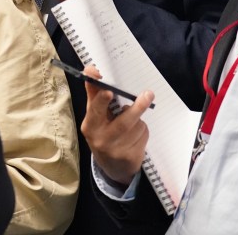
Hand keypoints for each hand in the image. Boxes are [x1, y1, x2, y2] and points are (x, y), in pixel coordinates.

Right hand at [80, 65, 153, 187]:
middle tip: (148, 94)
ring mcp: (116, 150)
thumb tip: (91, 69)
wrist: (112, 167)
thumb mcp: (95, 117)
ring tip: (133, 123)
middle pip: (122, 123)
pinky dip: (143, 131)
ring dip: (139, 120)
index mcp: (90, 126)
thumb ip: (94, 95)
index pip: (95, 111)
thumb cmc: (102, 133)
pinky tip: (135, 135)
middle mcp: (101, 139)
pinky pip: (143, 136)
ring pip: (137, 127)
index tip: (108, 91)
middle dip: (136, 108)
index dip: (101, 100)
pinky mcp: (130, 157)